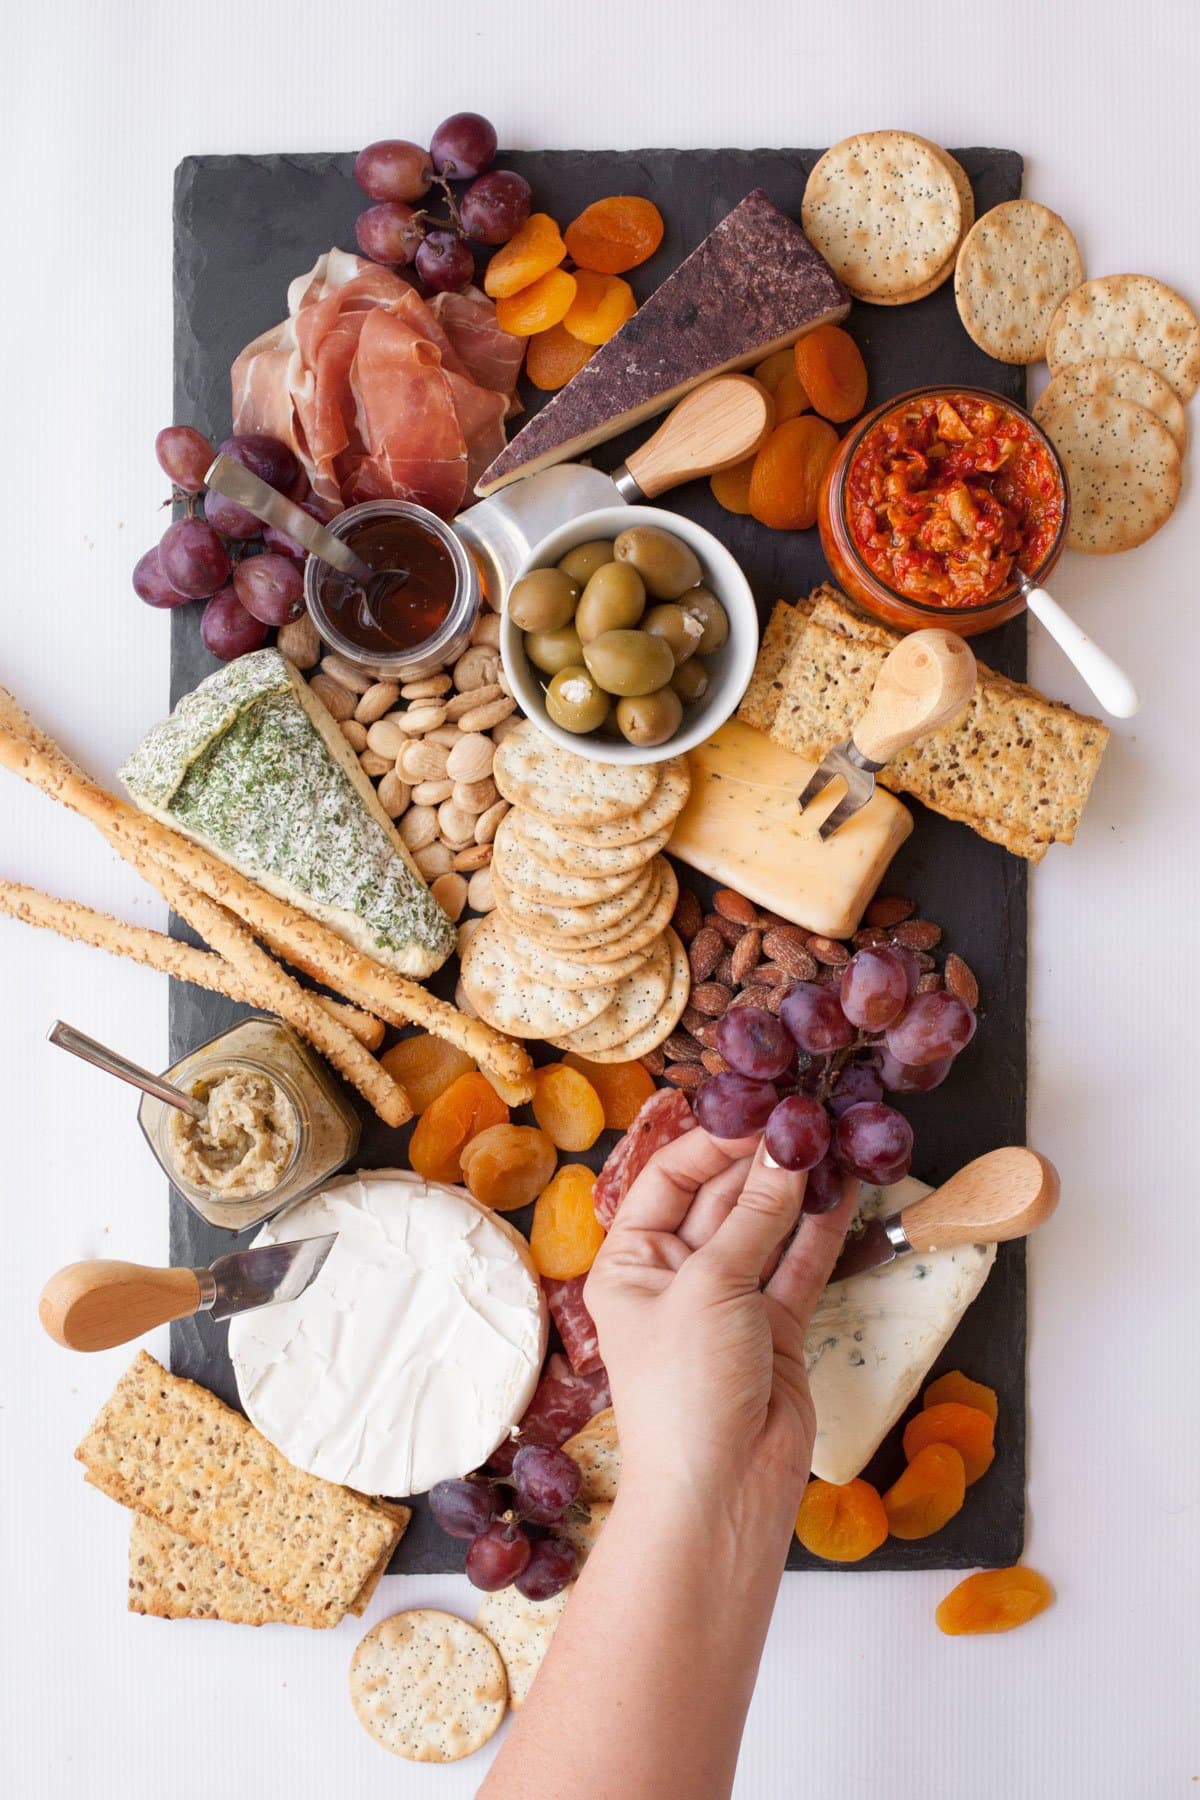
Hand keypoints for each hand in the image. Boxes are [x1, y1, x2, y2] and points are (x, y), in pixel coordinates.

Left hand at [584, 1131, 857, 1528]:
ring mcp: (727, 1303)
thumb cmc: (687, 1392)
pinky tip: (844, 1190)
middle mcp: (675, 1276)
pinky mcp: (774, 1329)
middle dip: (762, 1161)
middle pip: (720, 1198)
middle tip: (808, 1120)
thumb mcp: (711, 1288)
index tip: (763, 1114)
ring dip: (796, 1190)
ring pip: (765, 1228)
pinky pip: (797, 1266)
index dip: (714, 1143)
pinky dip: (820, 1231)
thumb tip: (786, 1151)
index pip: (669, 1179)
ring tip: (833, 1141)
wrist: (721, 1494)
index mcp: (630, 1262)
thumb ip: (755, 1217)